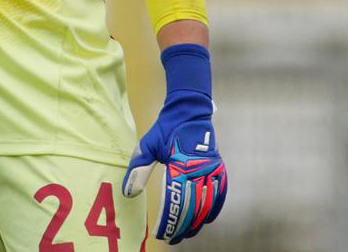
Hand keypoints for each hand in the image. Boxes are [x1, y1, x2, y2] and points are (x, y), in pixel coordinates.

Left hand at [123, 44, 226, 244]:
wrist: (190, 111)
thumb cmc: (167, 128)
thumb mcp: (148, 145)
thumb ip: (139, 169)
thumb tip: (129, 192)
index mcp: (180, 167)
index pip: (174, 202)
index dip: (168, 220)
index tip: (160, 233)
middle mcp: (198, 172)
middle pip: (191, 208)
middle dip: (180, 226)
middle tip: (170, 238)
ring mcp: (211, 172)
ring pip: (206, 206)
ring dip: (196, 223)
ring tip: (185, 234)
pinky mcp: (219, 171)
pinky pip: (219, 197)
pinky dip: (212, 211)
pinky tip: (205, 221)